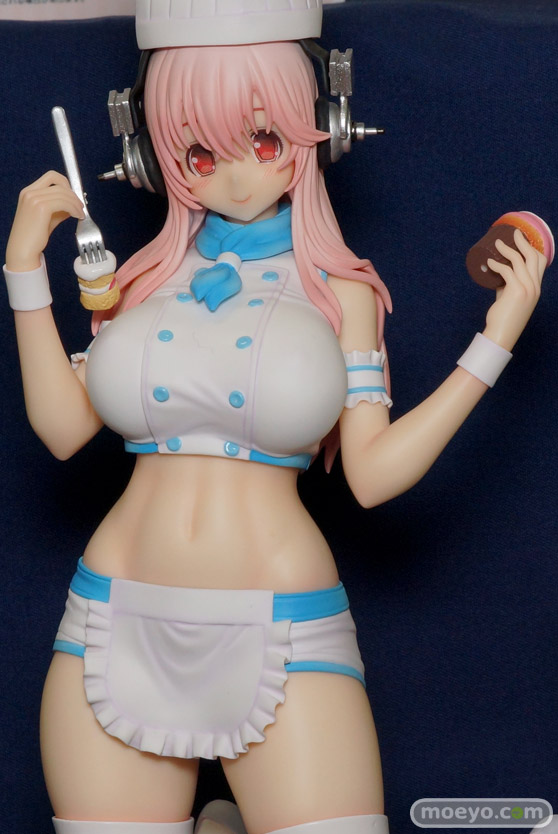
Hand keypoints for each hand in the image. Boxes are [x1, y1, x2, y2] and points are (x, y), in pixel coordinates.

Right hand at [5, 171, 83, 271]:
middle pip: (60, 184)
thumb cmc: (33, 236)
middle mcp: (30, 192)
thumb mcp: (47, 217)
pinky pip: (64, 203)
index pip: (51, 176)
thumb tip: (73, 204)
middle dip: (74, 195)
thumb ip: (58, 207)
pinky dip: (74, 208)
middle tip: (80, 206)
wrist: (23, 248)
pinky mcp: (41, 207)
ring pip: (64, 193)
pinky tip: (77, 216)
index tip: (73, 195)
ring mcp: (34, 198)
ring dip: (76, 203)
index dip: (66, 183)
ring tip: (80, 214)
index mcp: (29, 191)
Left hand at [483, 229, 545, 351]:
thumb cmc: (504, 316)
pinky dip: (497, 265)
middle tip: (513, 234)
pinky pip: (507, 271)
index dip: (533, 248)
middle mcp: (535, 287)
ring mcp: (527, 289)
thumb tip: (498, 271)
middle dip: (523, 242)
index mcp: (536, 287)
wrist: (502, 334)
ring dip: (507, 249)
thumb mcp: (509, 297)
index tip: (522, 240)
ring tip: (497, 244)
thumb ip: (507, 285)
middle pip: (533, 257)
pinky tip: (489, 262)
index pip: (541, 262)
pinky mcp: (516, 292)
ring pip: (520, 261)